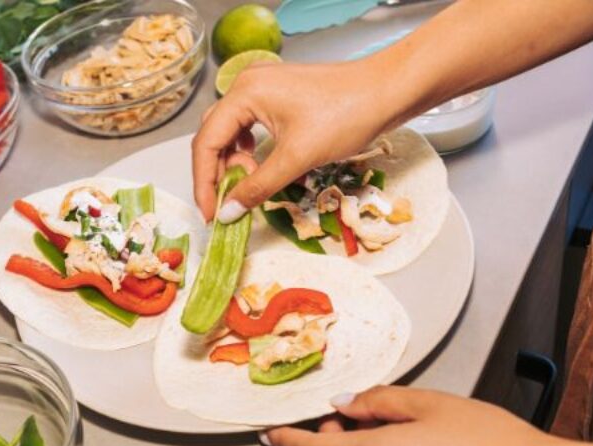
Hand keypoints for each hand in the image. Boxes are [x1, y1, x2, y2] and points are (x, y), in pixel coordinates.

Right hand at [192, 60, 390, 221]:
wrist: (388, 92)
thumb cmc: (346, 116)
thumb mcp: (297, 158)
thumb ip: (257, 187)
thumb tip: (228, 212)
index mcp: (245, 93)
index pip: (207, 142)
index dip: (205, 182)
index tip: (210, 214)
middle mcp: (248, 85)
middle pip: (214, 136)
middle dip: (217, 173)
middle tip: (227, 205)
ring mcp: (263, 88)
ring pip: (231, 132)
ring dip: (234, 163)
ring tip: (249, 183)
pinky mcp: (279, 96)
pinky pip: (250, 126)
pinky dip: (249, 150)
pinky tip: (259, 164)